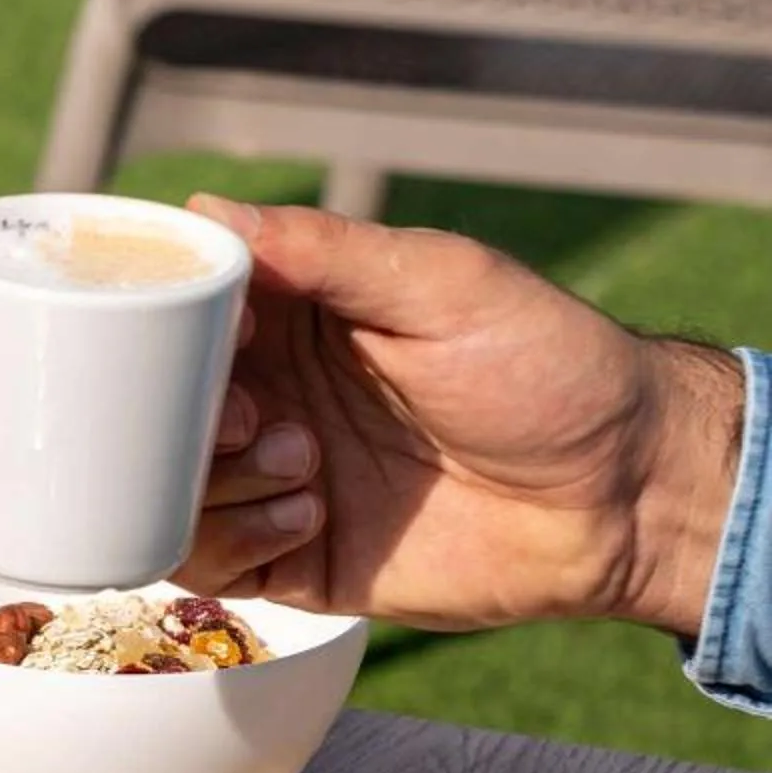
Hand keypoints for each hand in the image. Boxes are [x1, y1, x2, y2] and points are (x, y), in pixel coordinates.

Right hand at [179, 196, 748, 635]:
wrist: (620, 495)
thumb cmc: (550, 370)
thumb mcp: (443, 286)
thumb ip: (324, 250)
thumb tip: (206, 212)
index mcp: (296, 320)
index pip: (182, 318)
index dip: (161, 331)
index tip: (194, 343)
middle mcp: (272, 398)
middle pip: (152, 411)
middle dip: (178, 419)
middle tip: (248, 418)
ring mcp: (273, 482)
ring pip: (164, 490)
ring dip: (216, 482)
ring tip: (304, 466)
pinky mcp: (287, 559)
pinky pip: (203, 561)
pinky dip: (236, 540)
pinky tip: (311, 517)